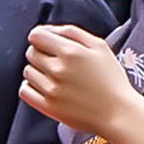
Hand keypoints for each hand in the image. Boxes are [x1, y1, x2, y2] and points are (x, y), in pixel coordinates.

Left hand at [20, 25, 143, 135]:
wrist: (119, 113)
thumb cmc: (111, 79)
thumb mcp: (99, 46)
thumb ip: (72, 32)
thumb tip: (48, 30)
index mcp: (71, 52)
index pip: (36, 36)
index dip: (41, 37)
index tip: (48, 44)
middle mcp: (58, 69)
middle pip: (31, 53)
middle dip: (41, 54)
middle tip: (57, 62)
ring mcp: (51, 89)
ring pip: (28, 71)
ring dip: (37, 71)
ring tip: (55, 77)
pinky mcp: (48, 107)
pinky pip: (25, 91)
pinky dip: (31, 87)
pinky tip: (46, 88)